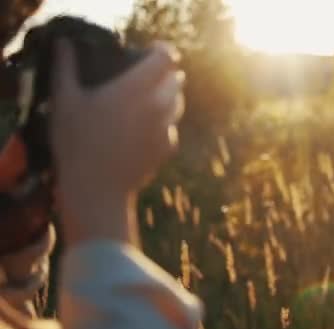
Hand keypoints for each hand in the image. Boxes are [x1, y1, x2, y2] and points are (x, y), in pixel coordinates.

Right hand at [49, 39, 184, 246]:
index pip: (167, 58)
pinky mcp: (169, 148)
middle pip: (176, 79)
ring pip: (177, 103)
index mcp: (136, 88)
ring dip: (166, 98)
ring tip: (145, 101)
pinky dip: (162, 124)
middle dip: (163, 74)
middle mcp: (158, 106)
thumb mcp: (64, 101)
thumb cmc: (76, 142)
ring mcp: (167, 128)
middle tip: (144, 77)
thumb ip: (65, 66)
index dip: (163, 50)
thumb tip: (63, 41)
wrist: (97, 189)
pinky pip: (171, 128)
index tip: (151, 50)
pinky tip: (141, 130)